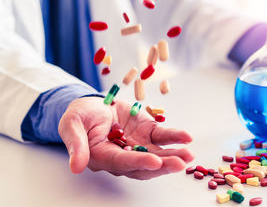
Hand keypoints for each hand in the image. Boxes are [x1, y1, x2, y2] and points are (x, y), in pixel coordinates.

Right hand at [58, 97, 193, 179]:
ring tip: (189, 154)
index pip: (122, 162)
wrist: (92, 106)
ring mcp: (138, 145)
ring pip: (158, 153)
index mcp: (103, 156)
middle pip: (145, 165)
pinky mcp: (147, 133)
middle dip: (164, 165)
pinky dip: (175, 137)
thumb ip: (75, 144)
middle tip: (180, 163)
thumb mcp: (71, 124)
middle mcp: (124, 155)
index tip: (155, 161)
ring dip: (174, 155)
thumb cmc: (79, 116)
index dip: (139, 162)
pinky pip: (163, 136)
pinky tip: (187, 137)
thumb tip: (76, 167)